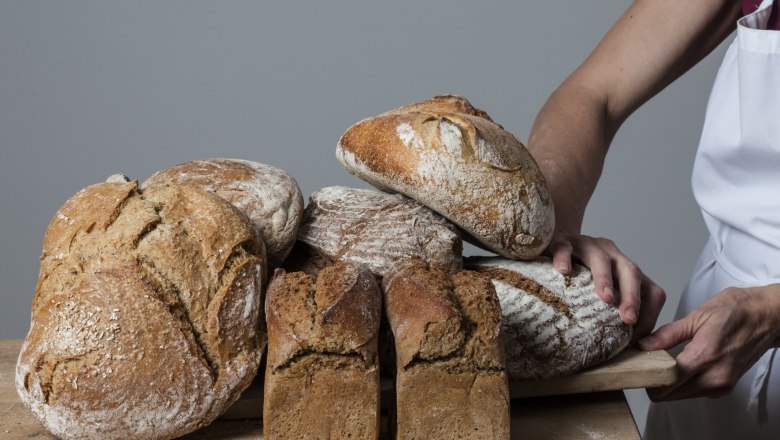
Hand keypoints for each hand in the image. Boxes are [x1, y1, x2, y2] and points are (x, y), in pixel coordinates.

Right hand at [547, 230, 665, 338]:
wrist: (550, 244)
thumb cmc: (576, 276)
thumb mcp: (599, 292)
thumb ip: (612, 312)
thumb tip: (622, 346)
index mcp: (625, 268)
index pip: (650, 289)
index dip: (649, 312)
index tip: (637, 336)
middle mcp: (610, 253)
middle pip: (630, 271)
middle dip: (632, 297)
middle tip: (628, 319)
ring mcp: (586, 244)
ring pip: (600, 257)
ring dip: (605, 278)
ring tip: (605, 298)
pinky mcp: (561, 240)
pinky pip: (564, 247)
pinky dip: (564, 257)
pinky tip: (563, 271)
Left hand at [638, 285, 779, 400]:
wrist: (766, 317)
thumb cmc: (736, 311)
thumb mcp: (698, 316)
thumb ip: (668, 334)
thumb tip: (643, 345)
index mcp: (705, 356)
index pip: (666, 382)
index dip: (647, 375)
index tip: (636, 365)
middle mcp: (715, 377)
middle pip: (670, 394)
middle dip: (654, 381)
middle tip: (645, 362)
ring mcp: (721, 385)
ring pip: (680, 396)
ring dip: (668, 384)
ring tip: (661, 362)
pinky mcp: (724, 387)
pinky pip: (694, 392)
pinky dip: (682, 383)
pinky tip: (678, 366)